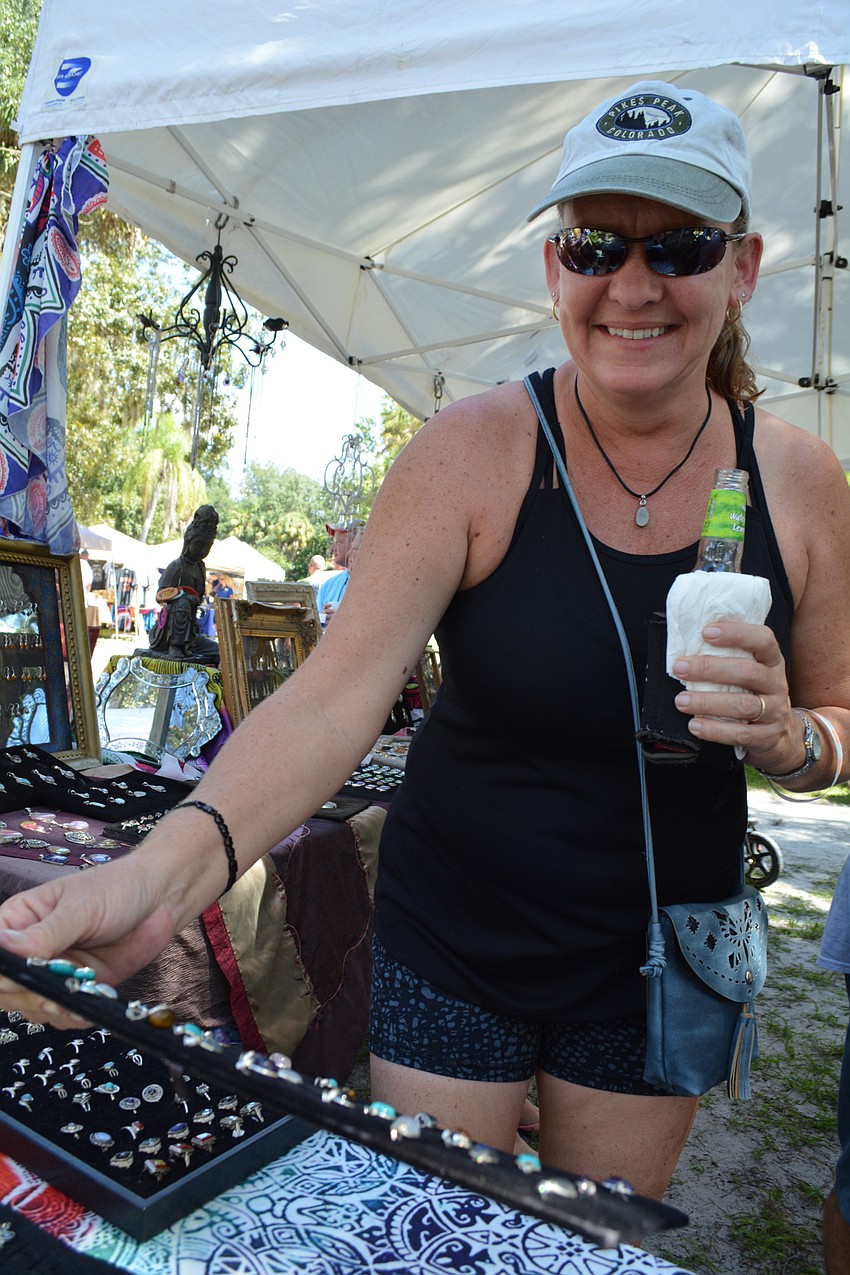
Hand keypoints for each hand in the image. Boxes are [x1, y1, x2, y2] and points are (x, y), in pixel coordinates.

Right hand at [0, 859, 176, 1028]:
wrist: (160, 898)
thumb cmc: (118, 888)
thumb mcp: (80, 908)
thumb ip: (44, 935)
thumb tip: (4, 949)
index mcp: (18, 921)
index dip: (3, 973)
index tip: (17, 979)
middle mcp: (29, 949)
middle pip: (6, 988)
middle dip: (28, 994)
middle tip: (52, 993)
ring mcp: (52, 971)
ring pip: (31, 1005)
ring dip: (51, 1008)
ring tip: (74, 998)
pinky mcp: (76, 987)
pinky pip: (62, 1013)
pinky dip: (72, 1015)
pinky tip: (87, 1007)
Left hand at [671, 619, 799, 770]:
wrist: (782, 736)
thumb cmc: (754, 695)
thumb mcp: (751, 672)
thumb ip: (729, 658)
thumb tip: (688, 645)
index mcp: (772, 662)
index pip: (763, 640)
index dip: (736, 633)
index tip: (706, 632)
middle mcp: (777, 684)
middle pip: (747, 672)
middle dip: (709, 668)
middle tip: (680, 668)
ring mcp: (775, 712)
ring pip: (743, 705)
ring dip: (707, 702)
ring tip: (681, 701)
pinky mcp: (768, 737)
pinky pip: (741, 734)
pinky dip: (715, 730)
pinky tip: (695, 725)